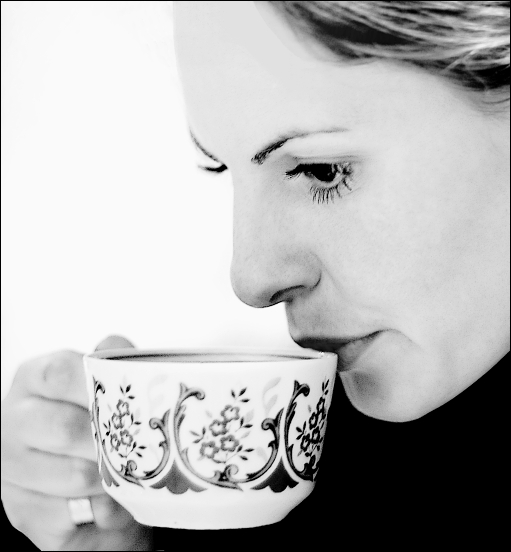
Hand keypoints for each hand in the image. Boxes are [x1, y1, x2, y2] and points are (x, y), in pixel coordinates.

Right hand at [1, 336, 152, 550]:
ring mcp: (10, 470)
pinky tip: (108, 500)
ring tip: (129, 472)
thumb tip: (114, 346)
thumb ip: (114, 362)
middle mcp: (13, 421)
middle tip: (138, 443)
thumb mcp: (111, 385)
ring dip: (113, 479)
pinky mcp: (22, 512)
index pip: (59, 373)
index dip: (97, 386)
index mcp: (34, 379)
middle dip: (111, 440)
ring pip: (74, 476)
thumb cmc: (101, 423)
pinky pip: (71, 514)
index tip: (127, 400)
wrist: (91, 478)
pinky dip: (101, 511)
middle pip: (65, 429)